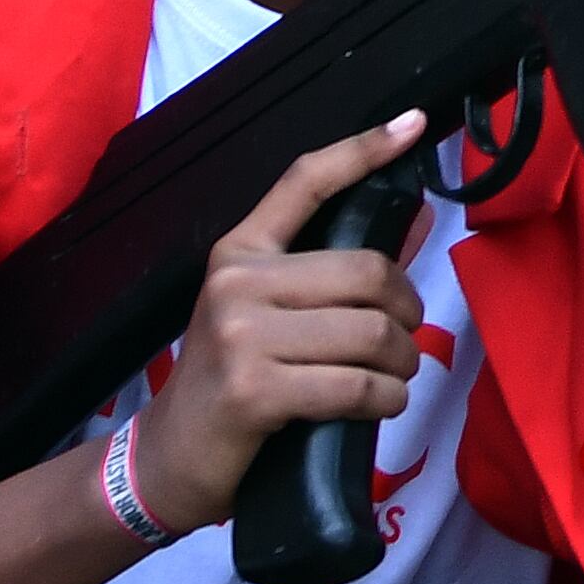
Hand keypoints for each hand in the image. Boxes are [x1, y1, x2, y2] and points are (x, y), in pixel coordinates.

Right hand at [125, 112, 432, 535]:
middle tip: (405, 337)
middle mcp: (237, 283)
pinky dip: (385, 399)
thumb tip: (415, 222)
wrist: (168, 461)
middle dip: (406, 309)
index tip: (414, 122)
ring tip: (392, 376)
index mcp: (239, 253)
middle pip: (367, 272)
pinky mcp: (255, 390)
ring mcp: (242, 336)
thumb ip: (340, 270)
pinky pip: (355, 385)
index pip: (305, 181)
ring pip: (369, 332)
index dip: (364, 150)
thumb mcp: (273, 314)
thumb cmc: (232, 382)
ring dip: (401, 362)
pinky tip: (380, 404)